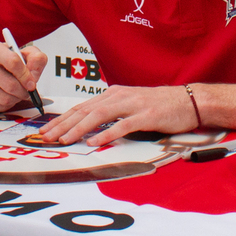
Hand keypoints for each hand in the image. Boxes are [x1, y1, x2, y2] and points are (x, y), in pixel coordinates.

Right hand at [0, 40, 47, 110]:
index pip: (13, 62)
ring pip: (4, 98)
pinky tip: (4, 96)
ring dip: (15, 98)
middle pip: (9, 84)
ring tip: (15, 93)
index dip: (26, 76)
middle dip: (23, 91)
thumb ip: (36, 59)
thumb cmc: (6, 62)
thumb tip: (34, 74)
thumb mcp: (24, 54)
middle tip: (26, 91)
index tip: (32, 83)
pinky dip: (5, 105)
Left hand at [40, 84, 199, 146]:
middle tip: (47, 136)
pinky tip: (95, 141)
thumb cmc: (160, 105)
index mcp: (113, 94)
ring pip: (99, 115)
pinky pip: (123, 125)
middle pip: (85, 110)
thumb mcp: (130, 105)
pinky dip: (107, 133)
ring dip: (79, 128)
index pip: (81, 107)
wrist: (189, 100)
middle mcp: (119, 96)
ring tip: (65, 140)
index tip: (46, 130)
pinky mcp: (146, 116)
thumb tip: (88, 126)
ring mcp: (133, 105)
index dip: (62, 119)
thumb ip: (111, 113)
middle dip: (63, 124)